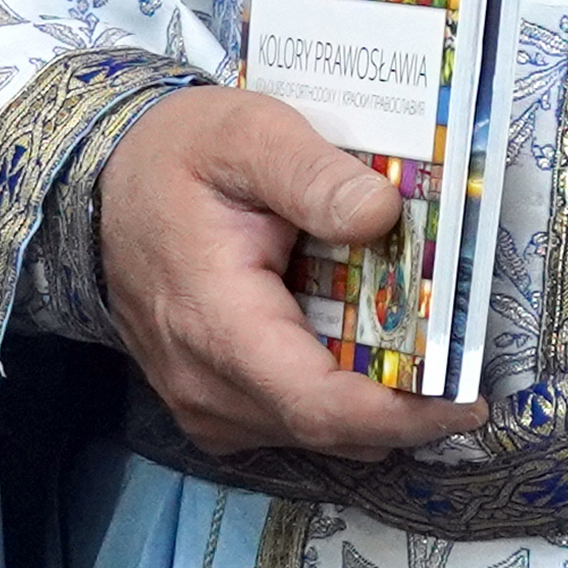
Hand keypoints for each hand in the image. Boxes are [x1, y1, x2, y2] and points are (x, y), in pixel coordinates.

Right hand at [98, 86, 486, 458]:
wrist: (100, 181)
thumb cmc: (176, 155)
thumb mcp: (249, 134)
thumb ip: (315, 173)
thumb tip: (383, 213)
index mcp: (217, 323)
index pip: (319, 404)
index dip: (403, 415)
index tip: (468, 400)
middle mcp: (204, 384)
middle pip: (328, 429)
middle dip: (406, 406)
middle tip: (464, 364)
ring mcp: (200, 402)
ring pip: (311, 433)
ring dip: (374, 405)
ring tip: (424, 351)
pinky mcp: (206, 402)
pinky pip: (286, 423)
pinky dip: (336, 400)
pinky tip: (364, 353)